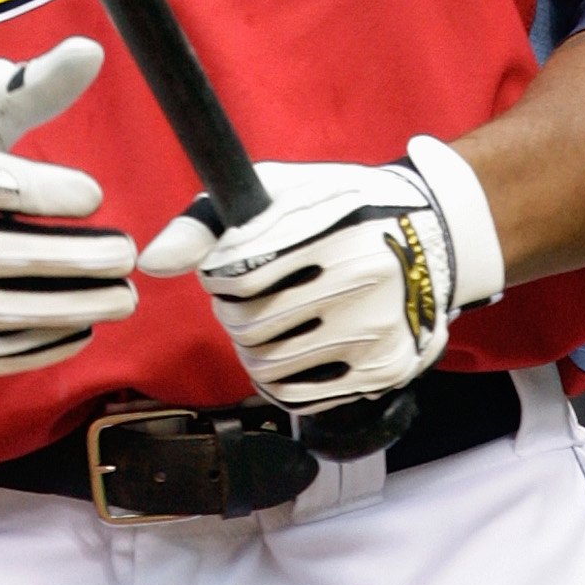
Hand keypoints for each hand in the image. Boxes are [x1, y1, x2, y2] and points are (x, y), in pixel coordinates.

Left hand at [138, 137, 504, 414]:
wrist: (432, 237)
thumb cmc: (341, 209)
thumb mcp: (282, 190)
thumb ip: (210, 221)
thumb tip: (151, 263)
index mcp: (332, 228)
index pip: (234, 274)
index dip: (217, 273)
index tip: (231, 264)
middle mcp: (361, 280)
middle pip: (248, 323)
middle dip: (231, 311)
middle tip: (249, 296)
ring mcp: (377, 330)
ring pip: (267, 364)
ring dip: (251, 347)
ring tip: (269, 322)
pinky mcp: (385, 370)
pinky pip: (300, 394)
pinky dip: (277, 379)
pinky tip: (287, 352)